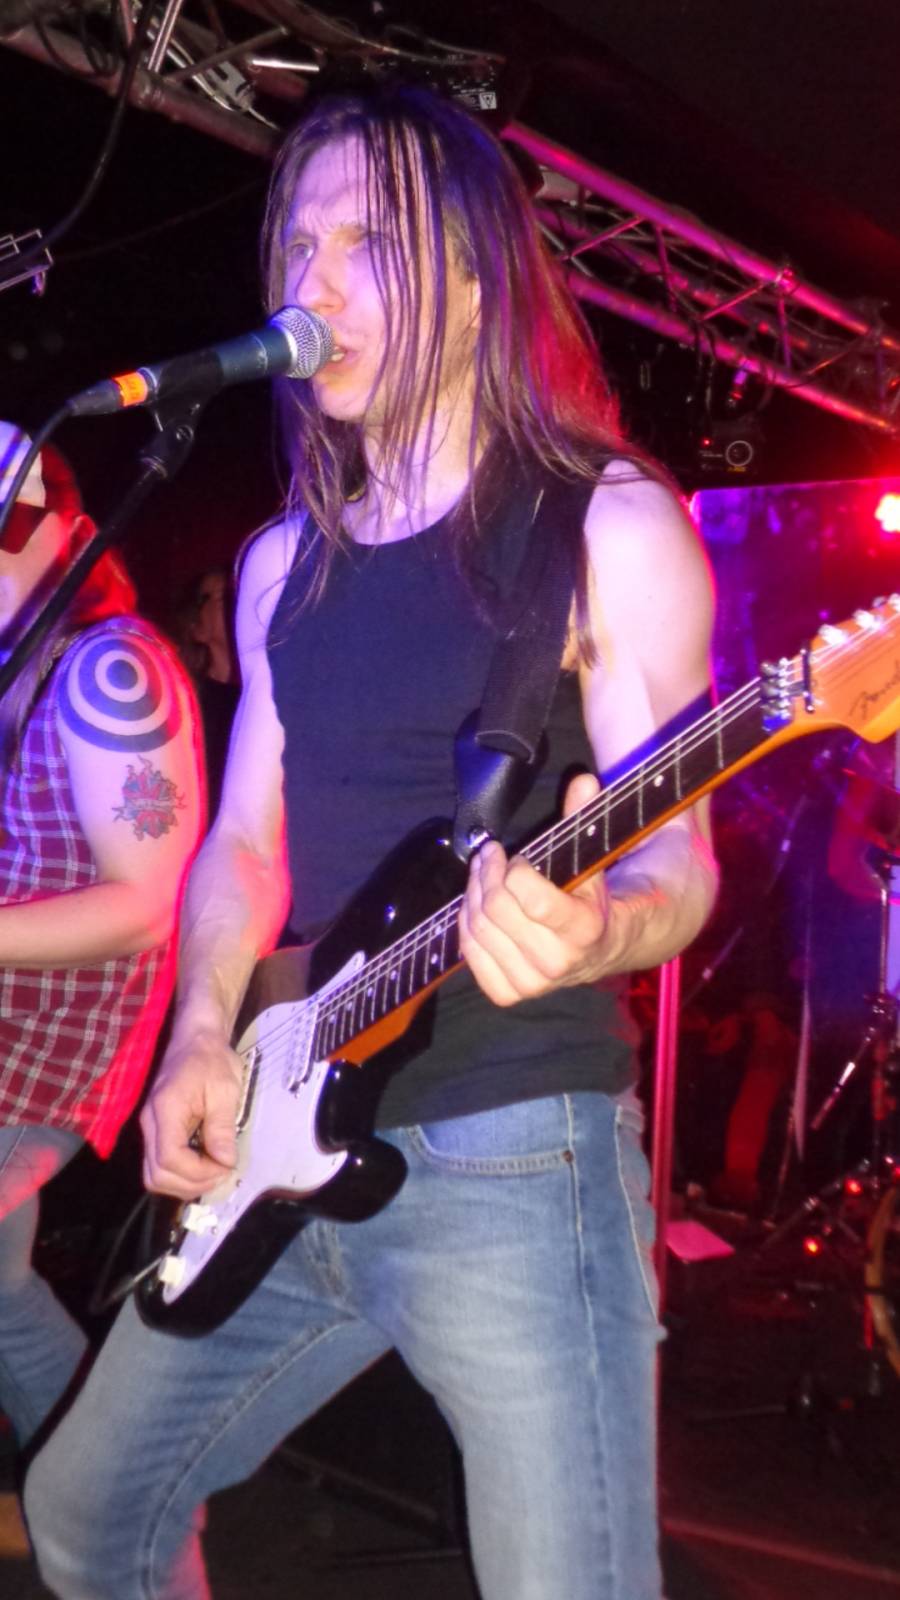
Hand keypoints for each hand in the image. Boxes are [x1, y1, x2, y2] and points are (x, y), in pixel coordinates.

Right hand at [140, 1027, 244, 1198]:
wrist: (196, 1039)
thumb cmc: (212, 1060)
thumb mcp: (225, 1090)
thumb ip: (222, 1128)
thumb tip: (226, 1162)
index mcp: (166, 1109)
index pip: (169, 1158)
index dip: (198, 1172)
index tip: (226, 1165)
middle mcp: (150, 1123)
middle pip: (156, 1174)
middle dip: (191, 1183)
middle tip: (222, 1173)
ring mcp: (149, 1128)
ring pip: (153, 1175)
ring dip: (184, 1184)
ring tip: (213, 1172)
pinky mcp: (155, 1131)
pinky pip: (158, 1165)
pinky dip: (179, 1175)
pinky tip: (202, 1166)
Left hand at [458, 772, 611, 1005]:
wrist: (604, 946)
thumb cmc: (592, 895)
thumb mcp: (593, 856)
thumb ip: (585, 817)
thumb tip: (583, 780)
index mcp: (584, 930)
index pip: (529, 897)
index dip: (515, 869)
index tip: (517, 856)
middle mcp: (558, 963)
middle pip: (497, 910)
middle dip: (487, 873)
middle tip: (489, 855)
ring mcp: (532, 983)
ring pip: (479, 929)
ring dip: (473, 893)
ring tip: (482, 873)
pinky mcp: (509, 993)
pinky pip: (470, 953)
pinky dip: (466, 923)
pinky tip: (477, 904)